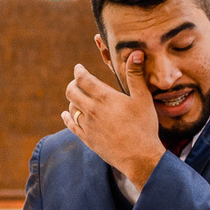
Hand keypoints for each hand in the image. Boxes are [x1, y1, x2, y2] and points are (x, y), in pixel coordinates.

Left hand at [62, 52, 165, 188]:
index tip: (78, 68)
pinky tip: (66, 114)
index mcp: (104, 98)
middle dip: (72, 84)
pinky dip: (66, 117)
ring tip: (77, 96)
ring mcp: (87, 126)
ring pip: (71, 108)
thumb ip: (136, 75)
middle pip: (71, 92)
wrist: (139, 157)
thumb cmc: (144, 126)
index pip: (83, 79)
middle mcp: (92, 110)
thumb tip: (136, 53)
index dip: (78, 71)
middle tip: (77, 81)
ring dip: (72, 100)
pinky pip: (71, 125)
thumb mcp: (143, 98)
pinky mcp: (87, 139)